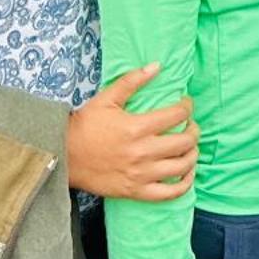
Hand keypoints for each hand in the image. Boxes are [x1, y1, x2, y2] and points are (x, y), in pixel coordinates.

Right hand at [67, 64, 198, 200]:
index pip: (176, 115)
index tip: (186, 105)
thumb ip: (132, 81)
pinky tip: (187, 173)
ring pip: (182, 166)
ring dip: (192, 154)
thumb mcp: (107, 99)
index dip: (187, 107)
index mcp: (137, 127)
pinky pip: (170, 193)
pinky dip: (185, 184)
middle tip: (191, 125)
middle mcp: (142, 152)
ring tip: (190, 147)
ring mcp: (141, 174)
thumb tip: (157, 66)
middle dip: (194, 130)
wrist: (64, 156)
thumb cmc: (85, 126)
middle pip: (184, 141)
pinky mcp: (136, 191)